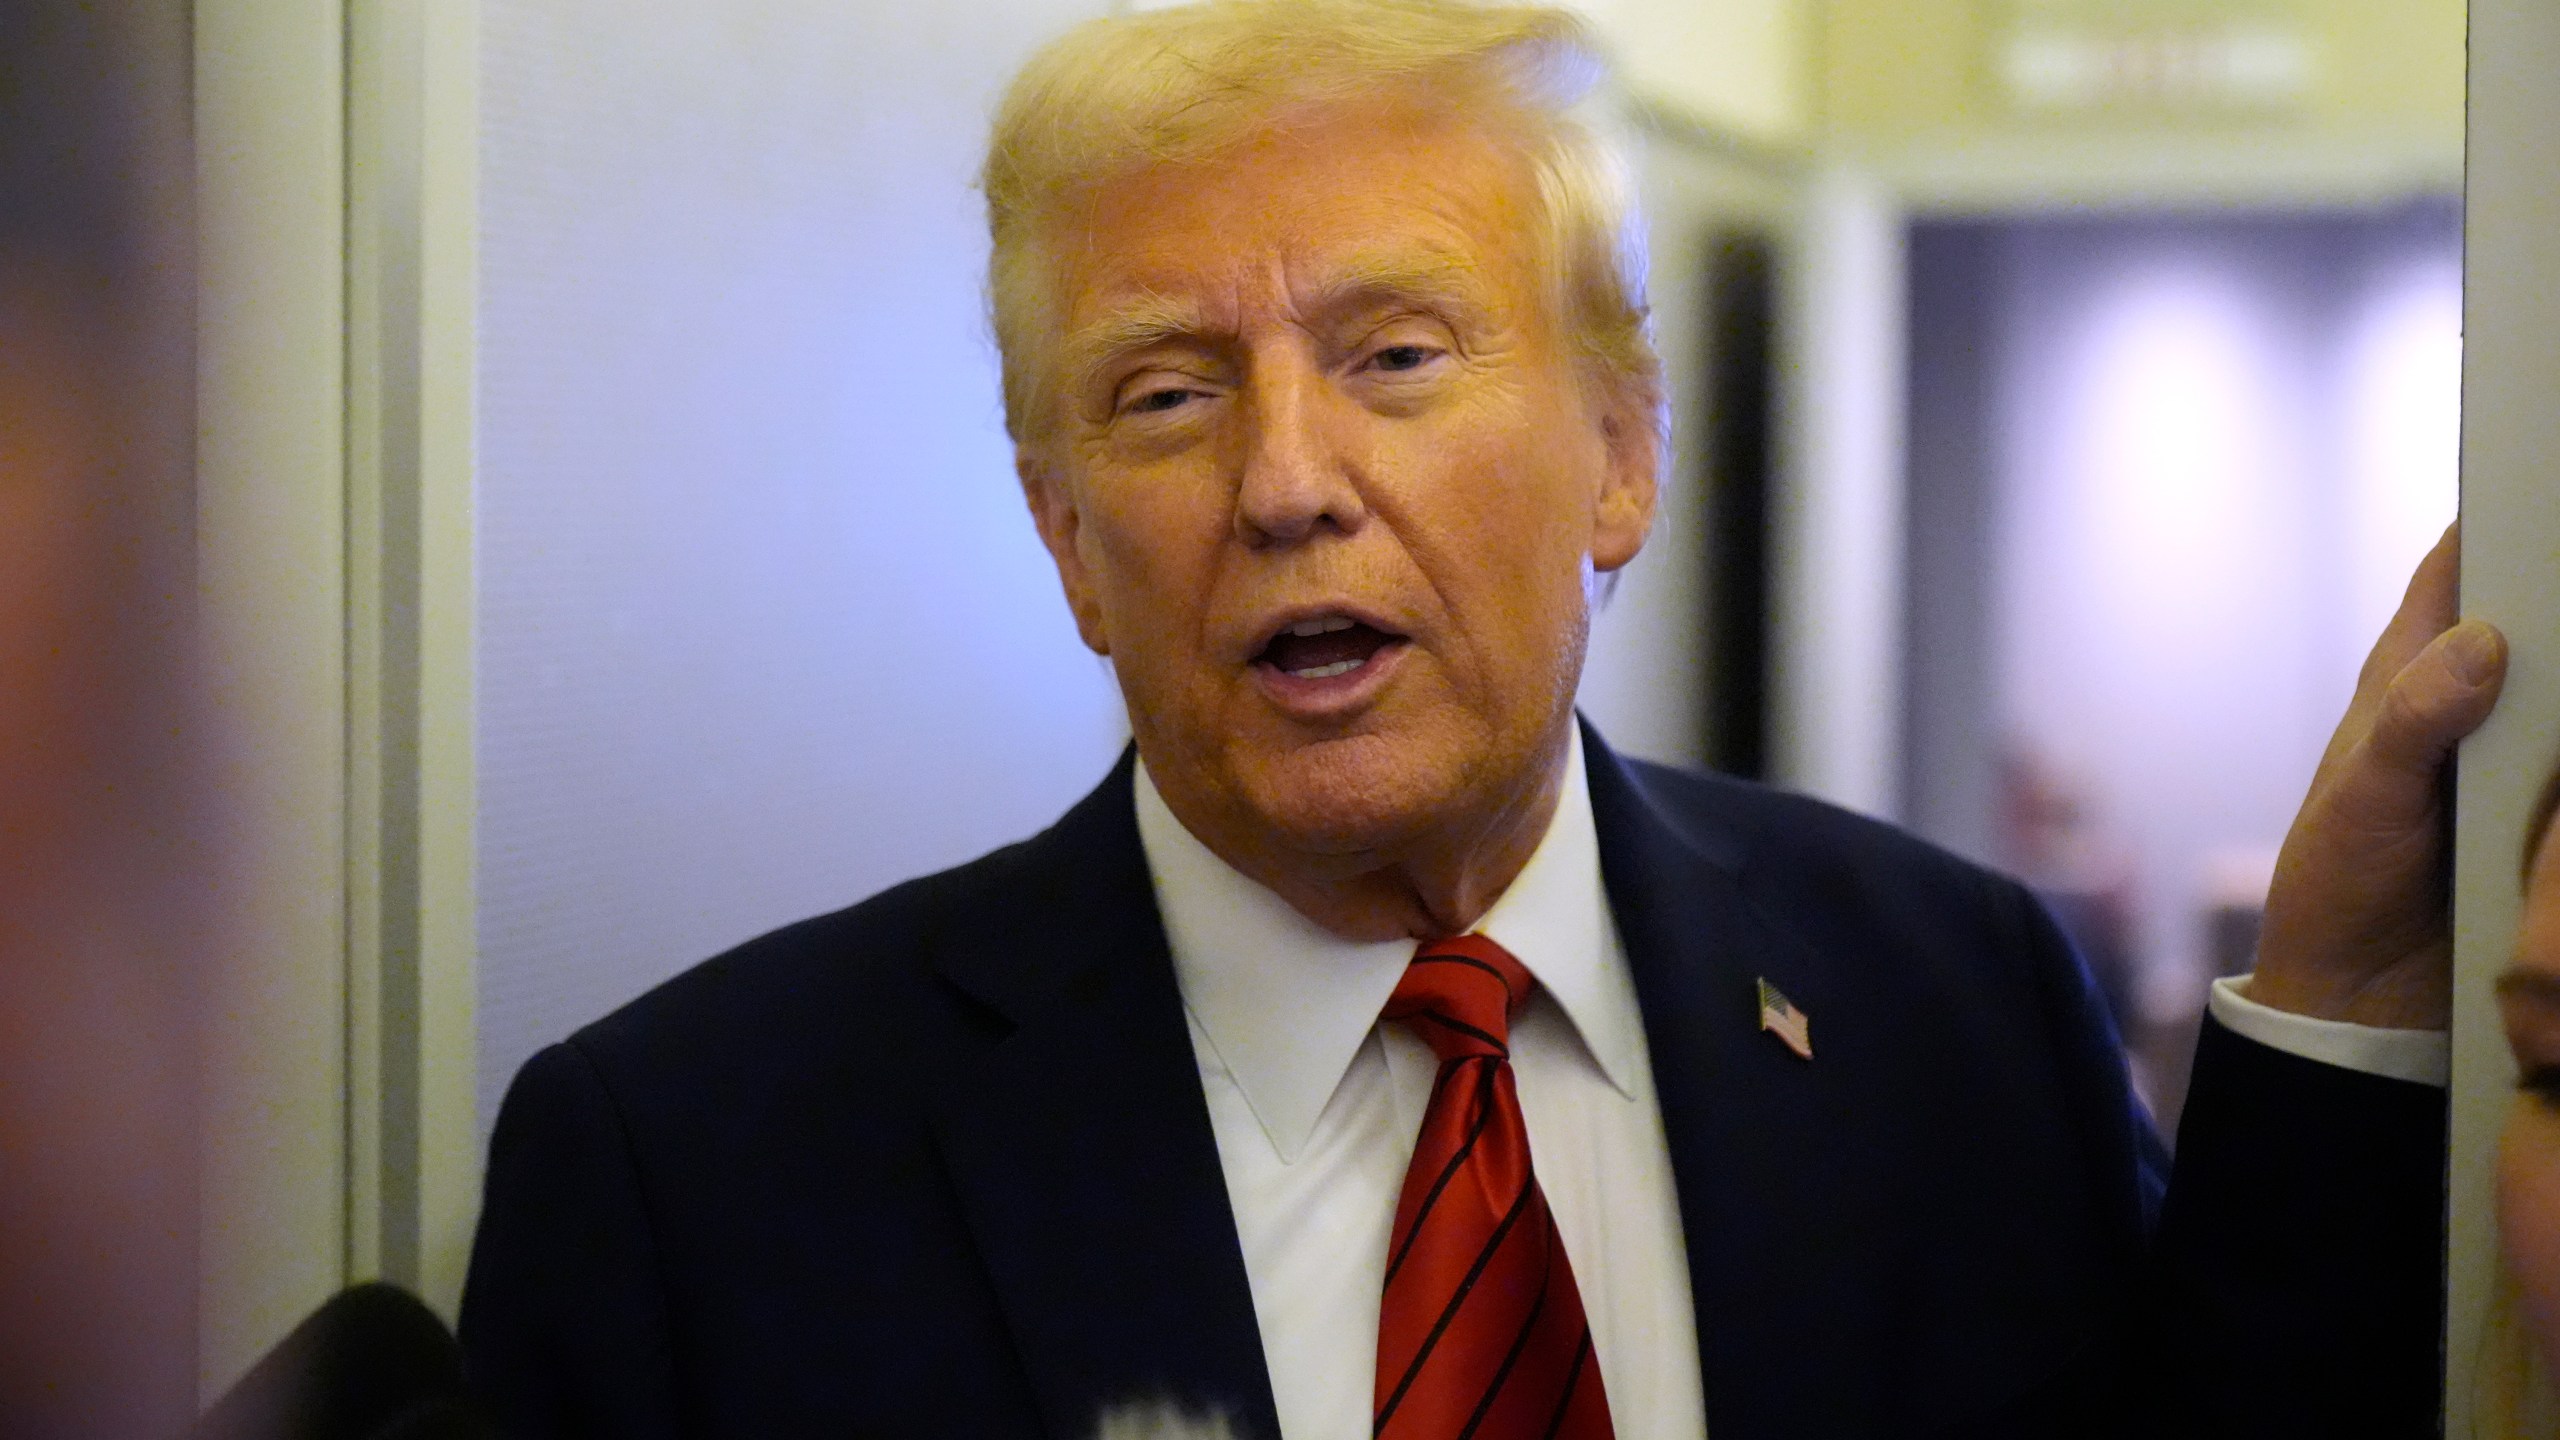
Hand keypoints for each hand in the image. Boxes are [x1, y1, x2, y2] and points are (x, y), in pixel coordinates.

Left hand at [2251, 524, 2507, 1029]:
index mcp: (2410, 682)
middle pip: (2541, 621)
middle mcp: (2474, 708)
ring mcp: (2520, 761)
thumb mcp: (2364, 804)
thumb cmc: (2339, 887)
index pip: (2458, 571)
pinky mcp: (2552, 822)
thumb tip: (2484, 641)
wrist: (2358, 1004)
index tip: (2547, 461)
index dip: (2497, 515)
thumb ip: (2413, 724)